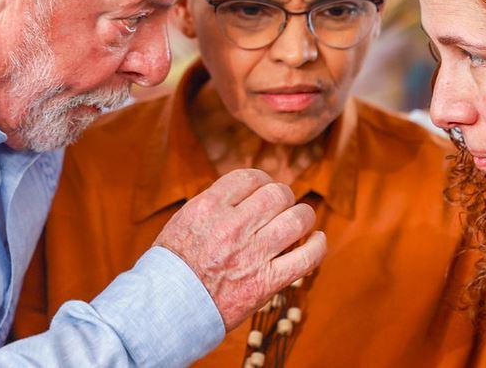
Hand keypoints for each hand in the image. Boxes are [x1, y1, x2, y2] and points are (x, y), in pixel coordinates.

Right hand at [153, 168, 326, 329]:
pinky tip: (318, 240)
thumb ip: (215, 203)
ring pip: (297, 219)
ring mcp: (252, 254)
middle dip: (284, 197)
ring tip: (301, 220)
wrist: (167, 309)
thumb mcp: (185, 220)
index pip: (250, 177)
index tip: (264, 189)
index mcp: (208, 207)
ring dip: (303, 216)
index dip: (262, 180)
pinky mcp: (266, 282)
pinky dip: (318, 246)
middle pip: (278, 194)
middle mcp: (232, 226)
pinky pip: (307, 257)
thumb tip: (245, 191)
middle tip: (282, 206)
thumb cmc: (173, 265)